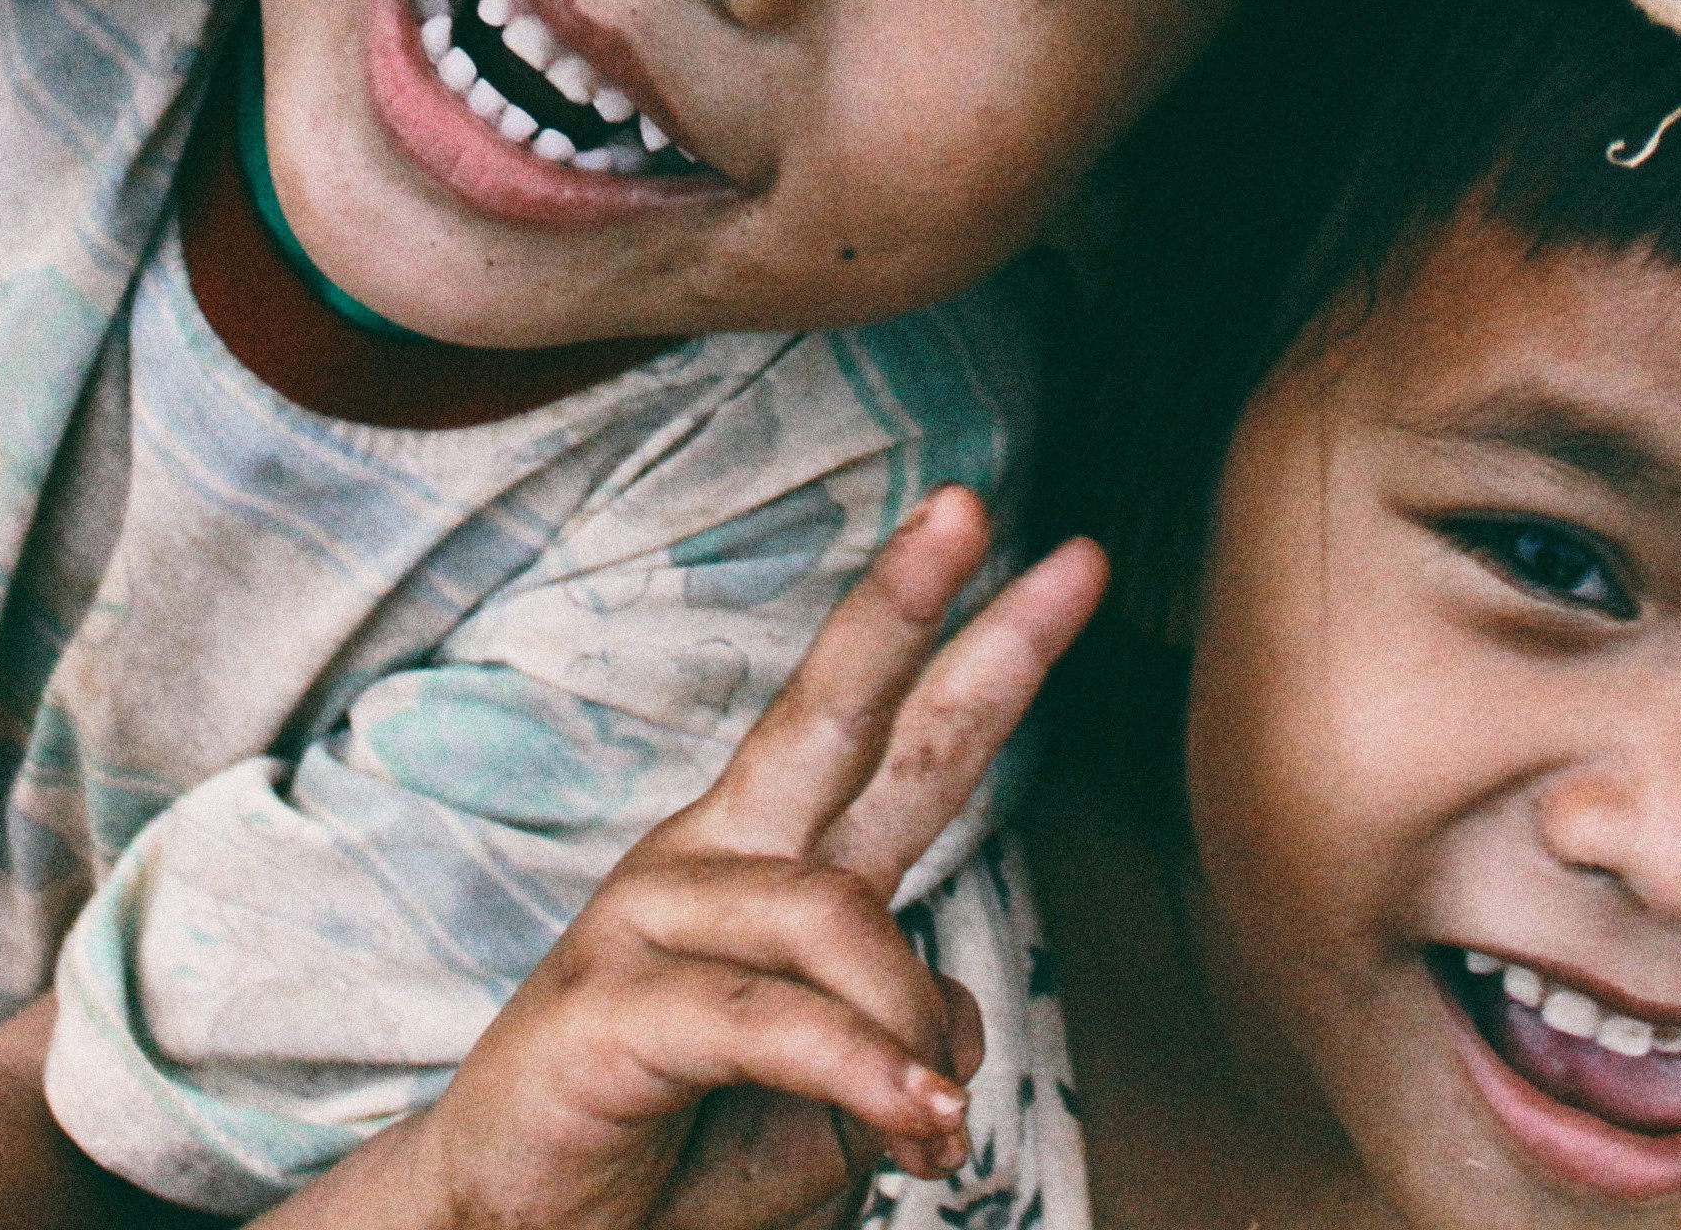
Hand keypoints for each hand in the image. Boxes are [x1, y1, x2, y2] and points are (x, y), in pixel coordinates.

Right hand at [353, 493, 1104, 1229]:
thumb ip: (905, 1042)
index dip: (975, 647)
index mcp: (769, 863)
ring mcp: (648, 919)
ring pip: (839, 915)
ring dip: (910, 1034)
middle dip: (915, 611)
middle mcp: (712, 859)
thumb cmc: (681, 1164)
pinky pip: (772, 1020)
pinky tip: (914, 1119)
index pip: (888, 737)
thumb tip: (955, 1030)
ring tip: (934, 1134)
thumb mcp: (836, 1109)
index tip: (1072, 563)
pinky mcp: (609, 1007)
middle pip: (832, 713)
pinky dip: (861, 1070)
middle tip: (987, 516)